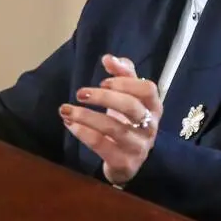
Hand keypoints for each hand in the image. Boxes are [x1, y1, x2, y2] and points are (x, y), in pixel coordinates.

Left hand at [60, 54, 162, 186]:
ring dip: (87, 117)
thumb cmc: (127, 122)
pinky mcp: (124, 163)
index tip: (103, 81)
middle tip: (80, 93)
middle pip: (131, 107)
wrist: (127, 161)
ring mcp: (138, 146)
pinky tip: (70, 125)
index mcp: (154, 107)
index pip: (147, 89)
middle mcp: (150, 126)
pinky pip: (103, 146)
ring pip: (114, 128)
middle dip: (104, 97)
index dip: (125, 83)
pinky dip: (84, 134)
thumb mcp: (128, 97)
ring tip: (66, 110)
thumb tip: (108, 58)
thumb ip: (122, 74)